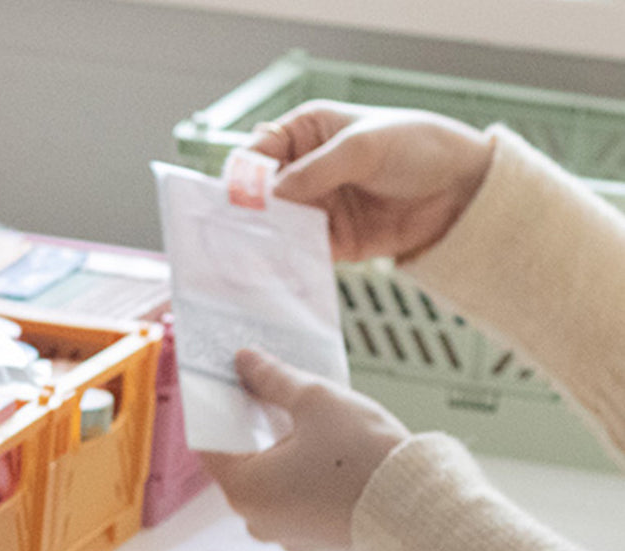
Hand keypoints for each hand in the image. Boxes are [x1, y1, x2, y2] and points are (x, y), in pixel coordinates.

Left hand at [197, 349, 409, 550]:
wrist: (422, 510)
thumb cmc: (365, 457)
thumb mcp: (316, 402)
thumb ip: (273, 379)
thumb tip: (246, 361)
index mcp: (245, 489)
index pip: (211, 443)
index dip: (220, 410)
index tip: (232, 386)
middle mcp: (257, 520)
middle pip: (242, 463)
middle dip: (256, 428)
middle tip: (273, 394)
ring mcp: (286, 536)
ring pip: (272, 484)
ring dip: (283, 454)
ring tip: (308, 422)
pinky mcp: (316, 542)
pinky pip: (298, 502)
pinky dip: (305, 479)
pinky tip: (328, 454)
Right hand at [246, 100, 493, 262]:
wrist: (463, 189)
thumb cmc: (419, 147)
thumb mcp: (363, 147)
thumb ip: (316, 170)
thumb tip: (271, 192)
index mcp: (308, 133)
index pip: (259, 150)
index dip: (245, 171)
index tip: (238, 194)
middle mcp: (306, 170)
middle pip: (261, 192)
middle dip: (250, 210)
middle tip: (239, 229)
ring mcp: (318, 206)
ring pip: (276, 224)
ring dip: (266, 238)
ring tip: (255, 252)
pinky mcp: (332, 240)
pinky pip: (300, 251)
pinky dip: (289, 259)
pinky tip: (281, 265)